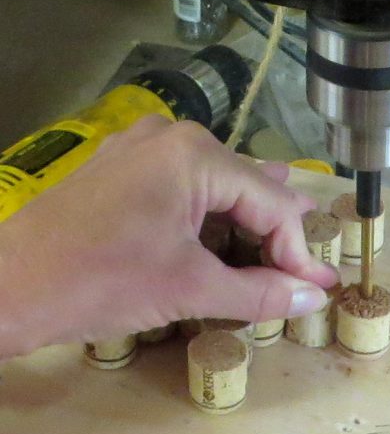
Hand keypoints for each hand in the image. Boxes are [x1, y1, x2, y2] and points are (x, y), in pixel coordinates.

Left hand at [0, 116, 337, 358]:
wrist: (6, 286)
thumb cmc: (98, 282)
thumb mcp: (188, 288)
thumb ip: (259, 292)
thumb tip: (314, 297)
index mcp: (195, 155)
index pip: (270, 202)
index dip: (296, 249)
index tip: (312, 286)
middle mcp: (174, 137)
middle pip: (247, 185)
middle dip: (278, 227)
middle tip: (309, 254)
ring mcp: (144, 146)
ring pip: (218, 181)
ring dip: (249, 213)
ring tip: (285, 228)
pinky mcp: (124, 165)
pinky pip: (186, 182)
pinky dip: (213, 208)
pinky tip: (230, 217)